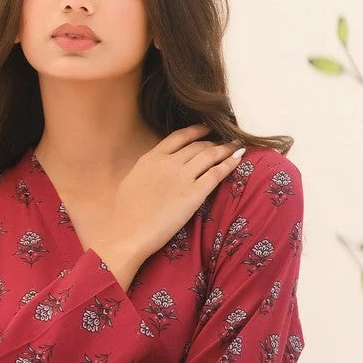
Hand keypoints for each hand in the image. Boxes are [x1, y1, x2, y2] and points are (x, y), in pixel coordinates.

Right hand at [95, 125, 244, 273]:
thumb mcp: (131, 181)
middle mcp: (169, 162)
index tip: (206, 128)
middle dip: (213, 142)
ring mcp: (183, 177)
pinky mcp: (194, 194)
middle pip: (198, 146)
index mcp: (152, 158)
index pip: (179, 137)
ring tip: (235, 147)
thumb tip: (154, 167)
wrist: (128, 234)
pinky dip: (229, 164)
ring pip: (210, 155)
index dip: (196, 130)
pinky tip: (237, 160)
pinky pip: (217, 174)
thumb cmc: (125, 214)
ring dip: (225, 149)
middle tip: (224, 143)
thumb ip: (147, 169)